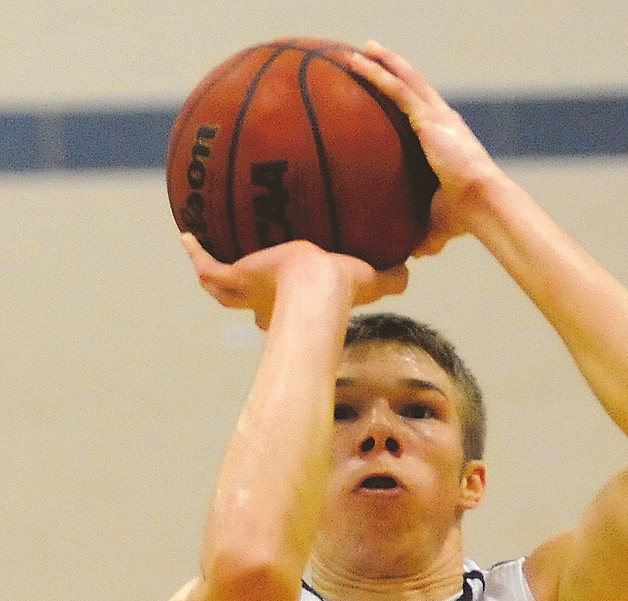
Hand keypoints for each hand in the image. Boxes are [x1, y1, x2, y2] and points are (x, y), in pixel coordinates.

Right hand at [180, 235, 408, 327]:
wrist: (316, 290)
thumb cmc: (343, 293)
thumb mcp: (370, 279)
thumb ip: (389, 278)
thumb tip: (411, 274)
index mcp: (294, 308)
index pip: (285, 310)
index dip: (283, 307)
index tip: (283, 295)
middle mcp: (266, 305)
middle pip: (248, 303)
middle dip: (244, 296)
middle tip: (240, 278)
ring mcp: (247, 292)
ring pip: (220, 288)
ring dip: (211, 274)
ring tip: (201, 252)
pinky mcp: (234, 277)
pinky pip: (206, 265)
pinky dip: (194, 252)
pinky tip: (185, 232)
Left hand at [349, 43, 498, 254]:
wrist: (480, 205)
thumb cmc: (464, 217)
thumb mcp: (438, 225)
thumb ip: (425, 234)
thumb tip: (414, 254)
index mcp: (446, 141)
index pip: (422, 113)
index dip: (406, 99)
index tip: (390, 89)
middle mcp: (443, 122)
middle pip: (413, 87)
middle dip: (394, 69)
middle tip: (371, 56)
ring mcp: (437, 117)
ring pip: (405, 80)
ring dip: (383, 62)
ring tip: (361, 48)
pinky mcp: (430, 118)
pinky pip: (398, 89)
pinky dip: (379, 74)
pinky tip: (360, 62)